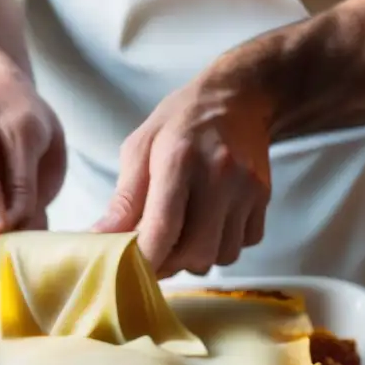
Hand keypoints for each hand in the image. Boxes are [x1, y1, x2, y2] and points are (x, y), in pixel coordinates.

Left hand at [93, 68, 271, 277]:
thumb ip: (123, 199)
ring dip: (198, 257)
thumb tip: (99, 239)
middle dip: (172, 264)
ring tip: (183, 236)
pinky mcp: (264, 199)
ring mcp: (247, 189)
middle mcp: (219, 176)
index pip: (163, 229)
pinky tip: (209, 225)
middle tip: (156, 252)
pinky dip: (223, 246)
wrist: (236, 98)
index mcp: (179, 160)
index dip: (145, 258)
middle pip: (196, 252)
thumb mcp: (139, 148)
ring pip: (223, 256)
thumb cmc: (180, 123)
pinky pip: (244, 245)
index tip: (131, 266)